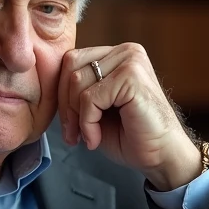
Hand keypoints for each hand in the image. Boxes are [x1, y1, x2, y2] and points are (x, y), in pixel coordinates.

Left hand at [58, 44, 201, 190]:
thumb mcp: (96, 107)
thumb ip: (77, 90)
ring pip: (77, 81)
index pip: (71, 61)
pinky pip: (89, 98)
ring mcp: (131, 61)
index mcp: (116, 54)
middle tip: (73, 133)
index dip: (62, 94)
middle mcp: (126, 51)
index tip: (68, 125)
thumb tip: (46, 83)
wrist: (161, 156)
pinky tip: (95, 138)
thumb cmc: (131, 135)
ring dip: (76, 117)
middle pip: (70, 66)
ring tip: (87, 136)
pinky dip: (87, 123)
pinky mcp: (132, 77)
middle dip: (65, 104)